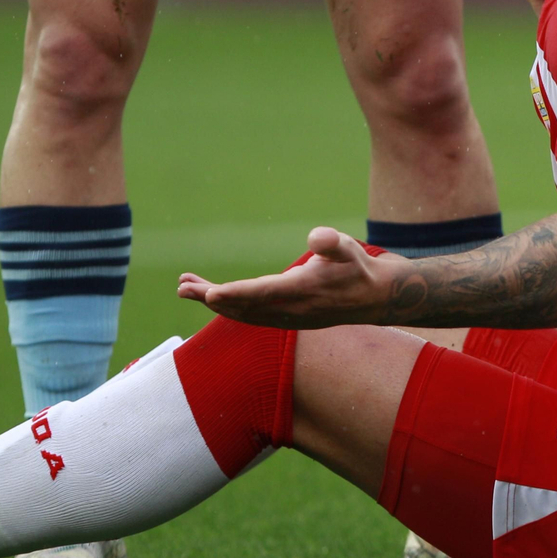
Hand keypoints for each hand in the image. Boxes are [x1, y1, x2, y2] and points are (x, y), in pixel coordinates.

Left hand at [177, 227, 405, 327]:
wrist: (374, 299)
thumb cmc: (358, 268)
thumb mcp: (349, 249)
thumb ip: (332, 243)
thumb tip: (318, 237)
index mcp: (303, 291)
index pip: (263, 294)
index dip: (235, 294)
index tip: (210, 294)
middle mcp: (291, 310)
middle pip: (244, 307)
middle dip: (210, 298)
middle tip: (182, 288)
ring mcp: (287, 319)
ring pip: (243, 313)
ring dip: (214, 302)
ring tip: (186, 288)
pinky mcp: (286, 320)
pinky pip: (250, 316)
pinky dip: (228, 307)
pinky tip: (214, 298)